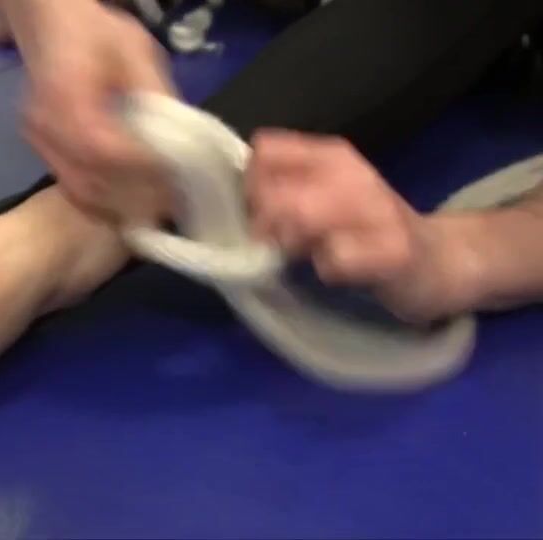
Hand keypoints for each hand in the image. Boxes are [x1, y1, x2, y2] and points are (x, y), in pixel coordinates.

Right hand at [14, 2, 176, 222]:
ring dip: (118, 203)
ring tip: (156, 203)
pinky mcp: (41, 151)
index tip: (171, 175)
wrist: (48, 24)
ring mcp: (38, 142)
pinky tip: (130, 196)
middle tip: (170, 200)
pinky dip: (103, 199)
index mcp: (64, 95)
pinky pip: (72, 187)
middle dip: (132, 196)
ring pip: (79, 191)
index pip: (101, 147)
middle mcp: (44, 125)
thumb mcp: (133, 49)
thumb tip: (178, 140)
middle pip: (88, 181)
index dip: (138, 168)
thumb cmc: (93, 32)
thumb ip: (155, 93)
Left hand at [246, 129, 469, 321]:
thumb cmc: (366, 229)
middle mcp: (354, 175)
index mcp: (332, 156)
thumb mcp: (322, 197)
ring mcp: (377, 211)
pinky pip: (336, 260)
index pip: (265, 150)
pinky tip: (335, 273)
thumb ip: (281, 189)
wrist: (438, 261)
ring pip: (302, 217)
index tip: (259, 210)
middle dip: (262, 222)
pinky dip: (325, 270)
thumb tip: (235, 196)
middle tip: (275, 243)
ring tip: (302, 255)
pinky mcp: (393, 252)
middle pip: (275, 190)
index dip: (251, 185)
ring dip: (289, 244)